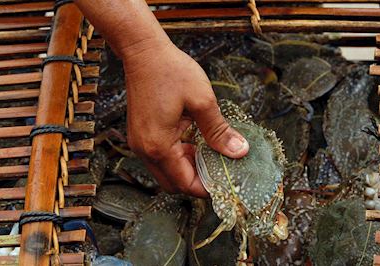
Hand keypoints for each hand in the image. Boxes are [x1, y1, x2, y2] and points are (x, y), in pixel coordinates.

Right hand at [123, 39, 249, 197]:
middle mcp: (145, 150)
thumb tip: (239, 151)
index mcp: (159, 146)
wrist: (143, 52)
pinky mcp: (141, 134)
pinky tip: (195, 140)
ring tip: (211, 152)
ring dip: (188, 167)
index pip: (184, 184)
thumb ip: (219, 131)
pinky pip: (161, 156)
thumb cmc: (171, 72)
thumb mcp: (202, 101)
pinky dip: (178, 155)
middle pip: (173, 183)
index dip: (207, 187)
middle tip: (221, 168)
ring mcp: (140, 143)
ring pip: (166, 171)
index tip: (227, 181)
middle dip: (197, 180)